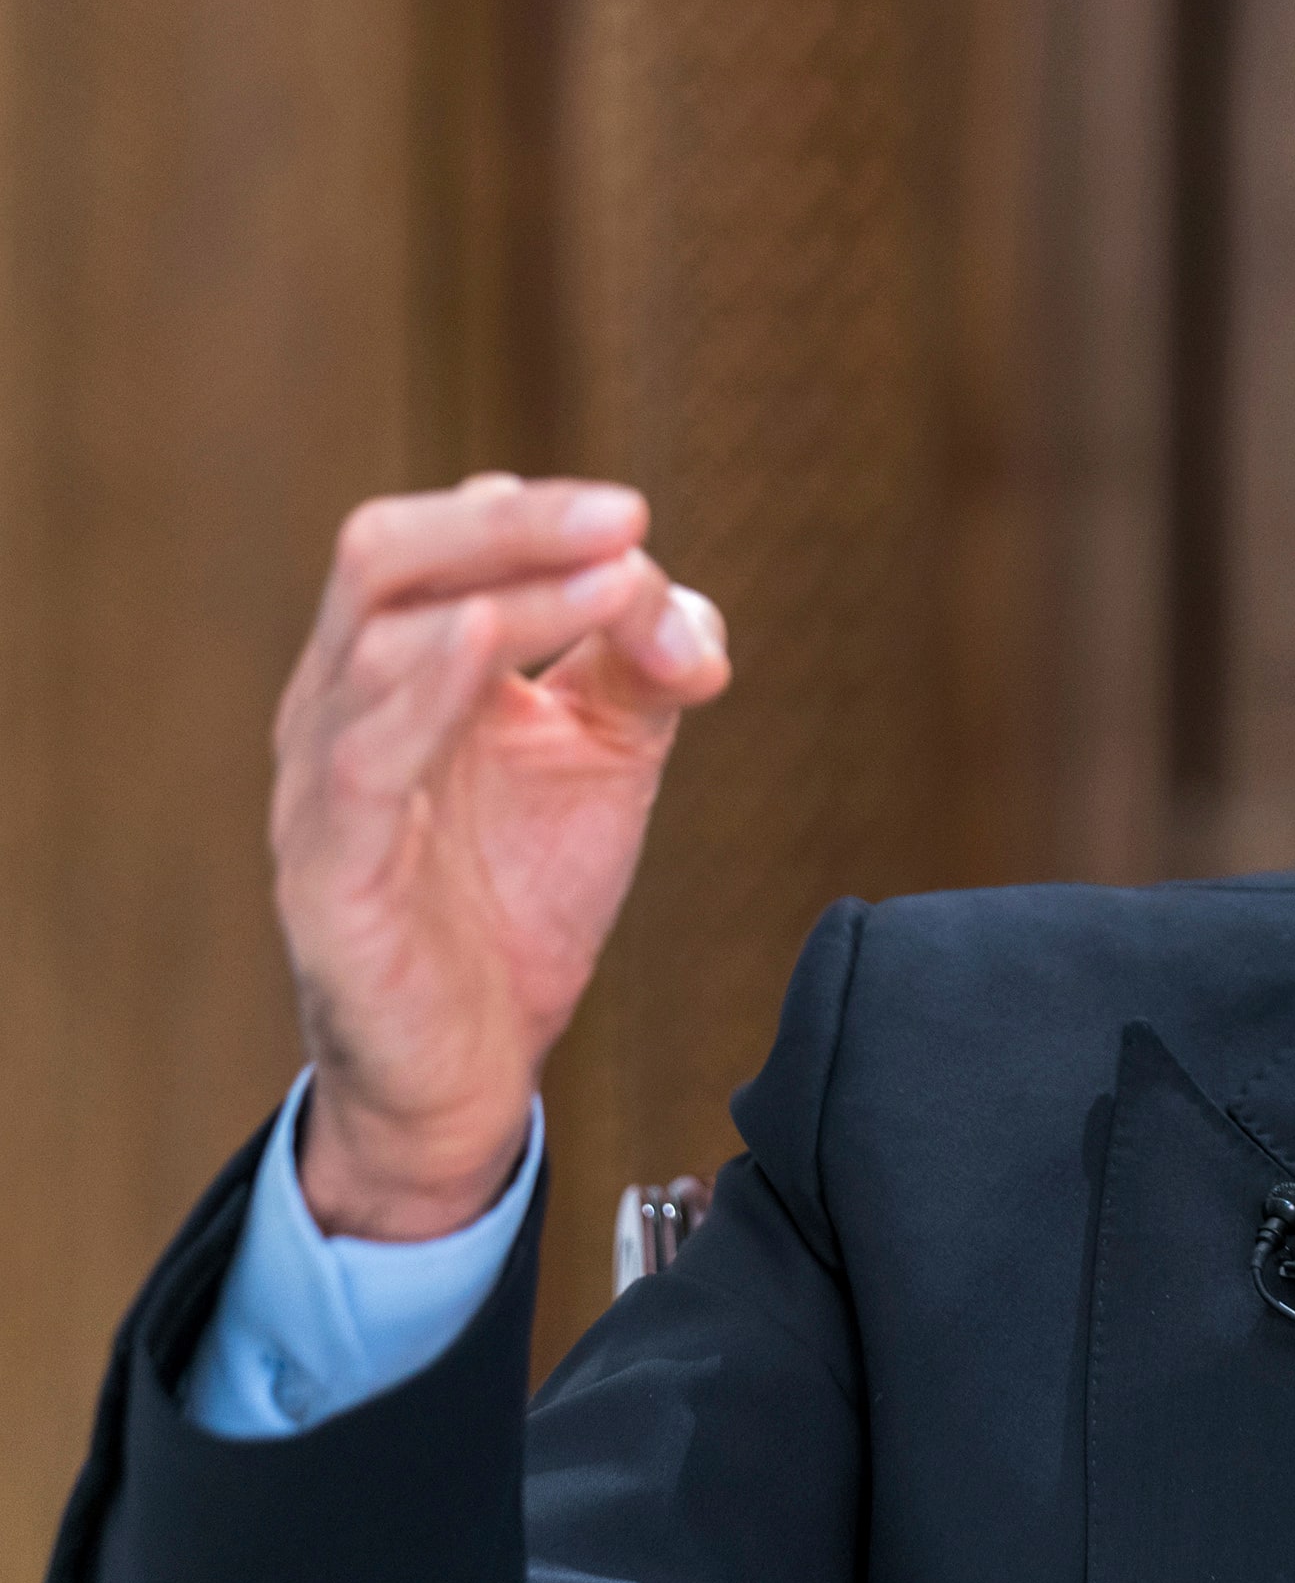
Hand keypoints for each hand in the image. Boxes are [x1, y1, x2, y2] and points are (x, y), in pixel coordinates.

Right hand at [270, 474, 731, 1239]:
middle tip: (623, 516)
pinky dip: (423, 690)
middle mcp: (342, 703)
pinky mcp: (331, 875)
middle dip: (511, 523)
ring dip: (502, 592)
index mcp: (403, 662)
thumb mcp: (605, 753)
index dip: (540, 516)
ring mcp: (324, 784)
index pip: (446, 539)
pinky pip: (360, 761)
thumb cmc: (519, 894)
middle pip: (385, 553)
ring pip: (374, 640)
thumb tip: (681, 606)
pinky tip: (486, 646)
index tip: (635, 521)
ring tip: (607, 579)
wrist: (472, 1066)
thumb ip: (649, 663)